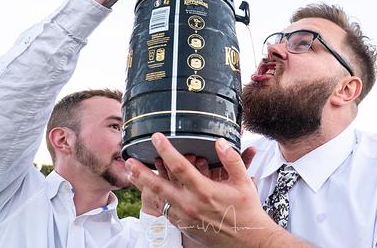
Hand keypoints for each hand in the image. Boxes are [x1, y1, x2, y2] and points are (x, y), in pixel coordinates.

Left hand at [126, 133, 288, 246]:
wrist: (248, 241)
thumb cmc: (247, 210)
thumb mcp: (243, 182)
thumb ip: (231, 160)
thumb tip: (219, 142)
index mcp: (204, 191)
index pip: (180, 167)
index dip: (167, 151)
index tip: (156, 138)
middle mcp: (191, 205)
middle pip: (160, 186)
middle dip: (142, 173)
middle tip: (128, 161)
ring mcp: (186, 217)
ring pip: (159, 199)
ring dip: (144, 186)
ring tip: (131, 174)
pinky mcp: (185, 226)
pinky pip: (166, 211)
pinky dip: (156, 199)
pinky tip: (149, 191)